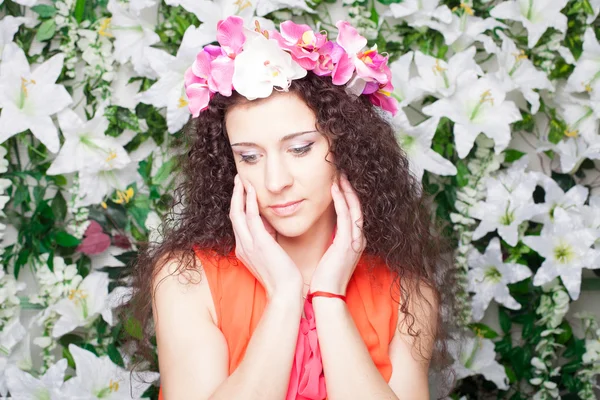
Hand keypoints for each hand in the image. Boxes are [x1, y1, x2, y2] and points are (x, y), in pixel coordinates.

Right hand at [229, 174, 302, 298]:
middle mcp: (242, 246)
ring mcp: (248, 245)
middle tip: (238, 180)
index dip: (238, 205)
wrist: (286, 292)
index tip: (242, 191)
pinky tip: (251, 189)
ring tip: (241, 179)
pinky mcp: (259, 243)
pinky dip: (249, 201)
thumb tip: (270, 224)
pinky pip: (250, 216)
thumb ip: (268, 238)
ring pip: (237, 213)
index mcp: (244, 250)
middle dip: (235, 196)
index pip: (238, 223)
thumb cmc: (283, 276)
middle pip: (233, 215)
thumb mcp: (271, 253)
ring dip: (239, 194)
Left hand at [309, 173, 365, 295]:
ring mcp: (355, 240)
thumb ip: (331, 240)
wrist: (327, 295)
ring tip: (339, 174)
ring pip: (355, 207)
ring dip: (347, 189)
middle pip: (358, 206)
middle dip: (350, 187)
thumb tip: (323, 229)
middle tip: (341, 170)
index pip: (354, 211)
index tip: (339, 180)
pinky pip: (347, 216)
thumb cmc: (324, 277)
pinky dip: (342, 200)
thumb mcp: (329, 254)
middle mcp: (358, 238)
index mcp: (354, 240)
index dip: (348, 194)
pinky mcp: (348, 243)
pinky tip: (335, 188)